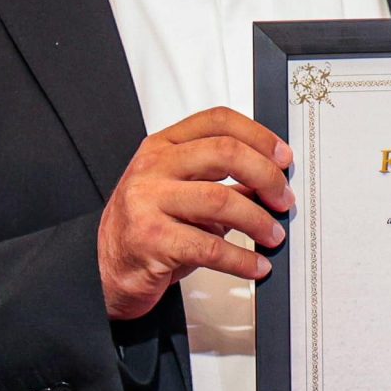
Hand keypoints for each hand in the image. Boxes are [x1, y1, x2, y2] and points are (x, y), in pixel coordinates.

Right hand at [96, 107, 294, 320]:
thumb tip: (272, 180)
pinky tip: (255, 266)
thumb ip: (222, 182)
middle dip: (266, 176)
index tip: (283, 158)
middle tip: (283, 199)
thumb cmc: (149, 228)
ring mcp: (148, 201)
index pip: (217, 121)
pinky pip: (209, 247)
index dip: (259, 135)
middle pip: (225, 153)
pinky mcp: (152, 239)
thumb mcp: (183, 194)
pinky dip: (241, 259)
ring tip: (274, 236)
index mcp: (163, 146)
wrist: (107, 269)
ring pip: (220, 200)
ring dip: (258, 221)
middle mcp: (153, 167)